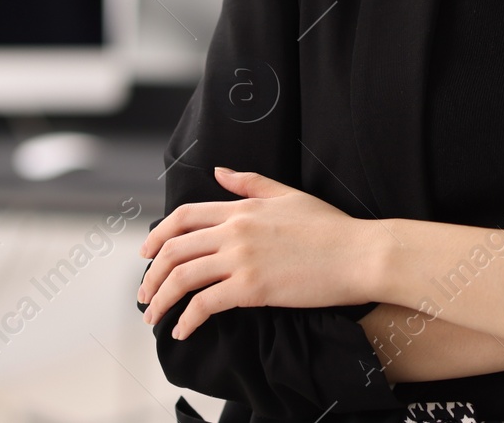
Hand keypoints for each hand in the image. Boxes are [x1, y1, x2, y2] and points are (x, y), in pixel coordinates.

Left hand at [136, 167, 377, 339]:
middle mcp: (235, 230)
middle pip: (174, 250)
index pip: (183, 217)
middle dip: (151, 275)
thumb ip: (250, 183)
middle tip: (144, 295)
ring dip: (160, 300)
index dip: (157, 236)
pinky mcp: (252, 287)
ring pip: (182, 277)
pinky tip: (183, 331)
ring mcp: (242, 258)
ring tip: (154, 317)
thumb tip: (219, 171)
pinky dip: (187, 320)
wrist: (358, 253)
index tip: (145, 255)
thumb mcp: (288, 195)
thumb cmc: (330, 228)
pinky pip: (205, 304)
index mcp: (241, 208)